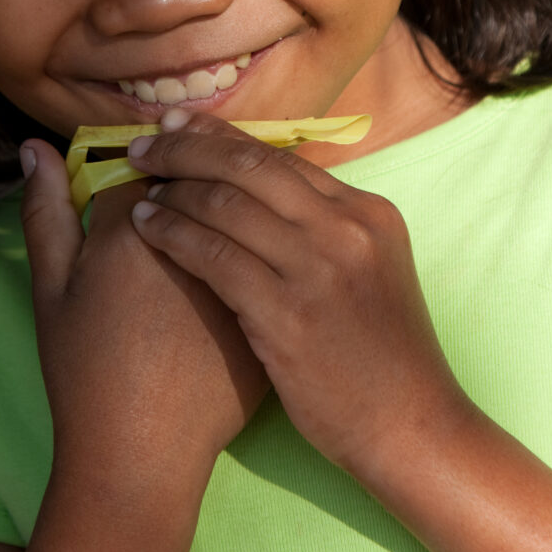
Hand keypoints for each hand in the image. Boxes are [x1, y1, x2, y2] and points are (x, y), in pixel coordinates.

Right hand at [20, 138, 268, 501]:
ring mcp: (244, 271)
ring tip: (214, 207)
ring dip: (234, 192)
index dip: (146, 154)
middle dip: (194, 163)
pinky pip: (277, 246)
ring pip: (248, 202)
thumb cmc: (84, 371)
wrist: (142, 453)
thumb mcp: (51, 290)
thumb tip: (34, 147)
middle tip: (179, 180)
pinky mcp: (276, 302)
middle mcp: (198, 239)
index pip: (151, 158)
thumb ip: (45, 211)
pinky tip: (250, 244)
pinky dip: (265, 233)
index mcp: (137, 228)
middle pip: (206, 170)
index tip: (144, 162)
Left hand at [128, 111, 466, 481]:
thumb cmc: (380, 355)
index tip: (179, 125)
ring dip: (173, 190)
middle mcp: (346, 228)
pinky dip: (172, 234)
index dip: (221, 135)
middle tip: (143, 142)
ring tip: (140, 186)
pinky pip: (214, 256)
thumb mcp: (368, 269)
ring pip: (226, 206)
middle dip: (187, 148)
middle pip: (248, 167)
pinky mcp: (288, 314)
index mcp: (366, 211)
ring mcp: (318, 269)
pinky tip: (145, 227)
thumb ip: (323, 226)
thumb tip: (258, 189)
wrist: (411, 427)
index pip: (280, 157)